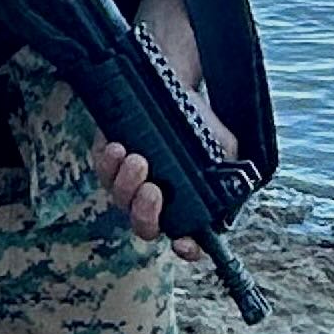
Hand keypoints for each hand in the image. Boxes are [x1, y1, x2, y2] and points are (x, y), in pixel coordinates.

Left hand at [93, 90, 237, 261]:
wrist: (177, 84)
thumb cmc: (203, 122)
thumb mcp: (225, 148)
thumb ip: (230, 174)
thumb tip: (232, 194)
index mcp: (187, 206)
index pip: (189, 241)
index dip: (188, 249)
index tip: (184, 243)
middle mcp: (156, 201)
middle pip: (145, 225)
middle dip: (147, 214)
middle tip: (153, 190)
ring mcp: (129, 184)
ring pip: (120, 199)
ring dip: (127, 185)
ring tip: (138, 159)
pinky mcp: (107, 161)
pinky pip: (102, 171)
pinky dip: (108, 164)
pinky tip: (118, 148)